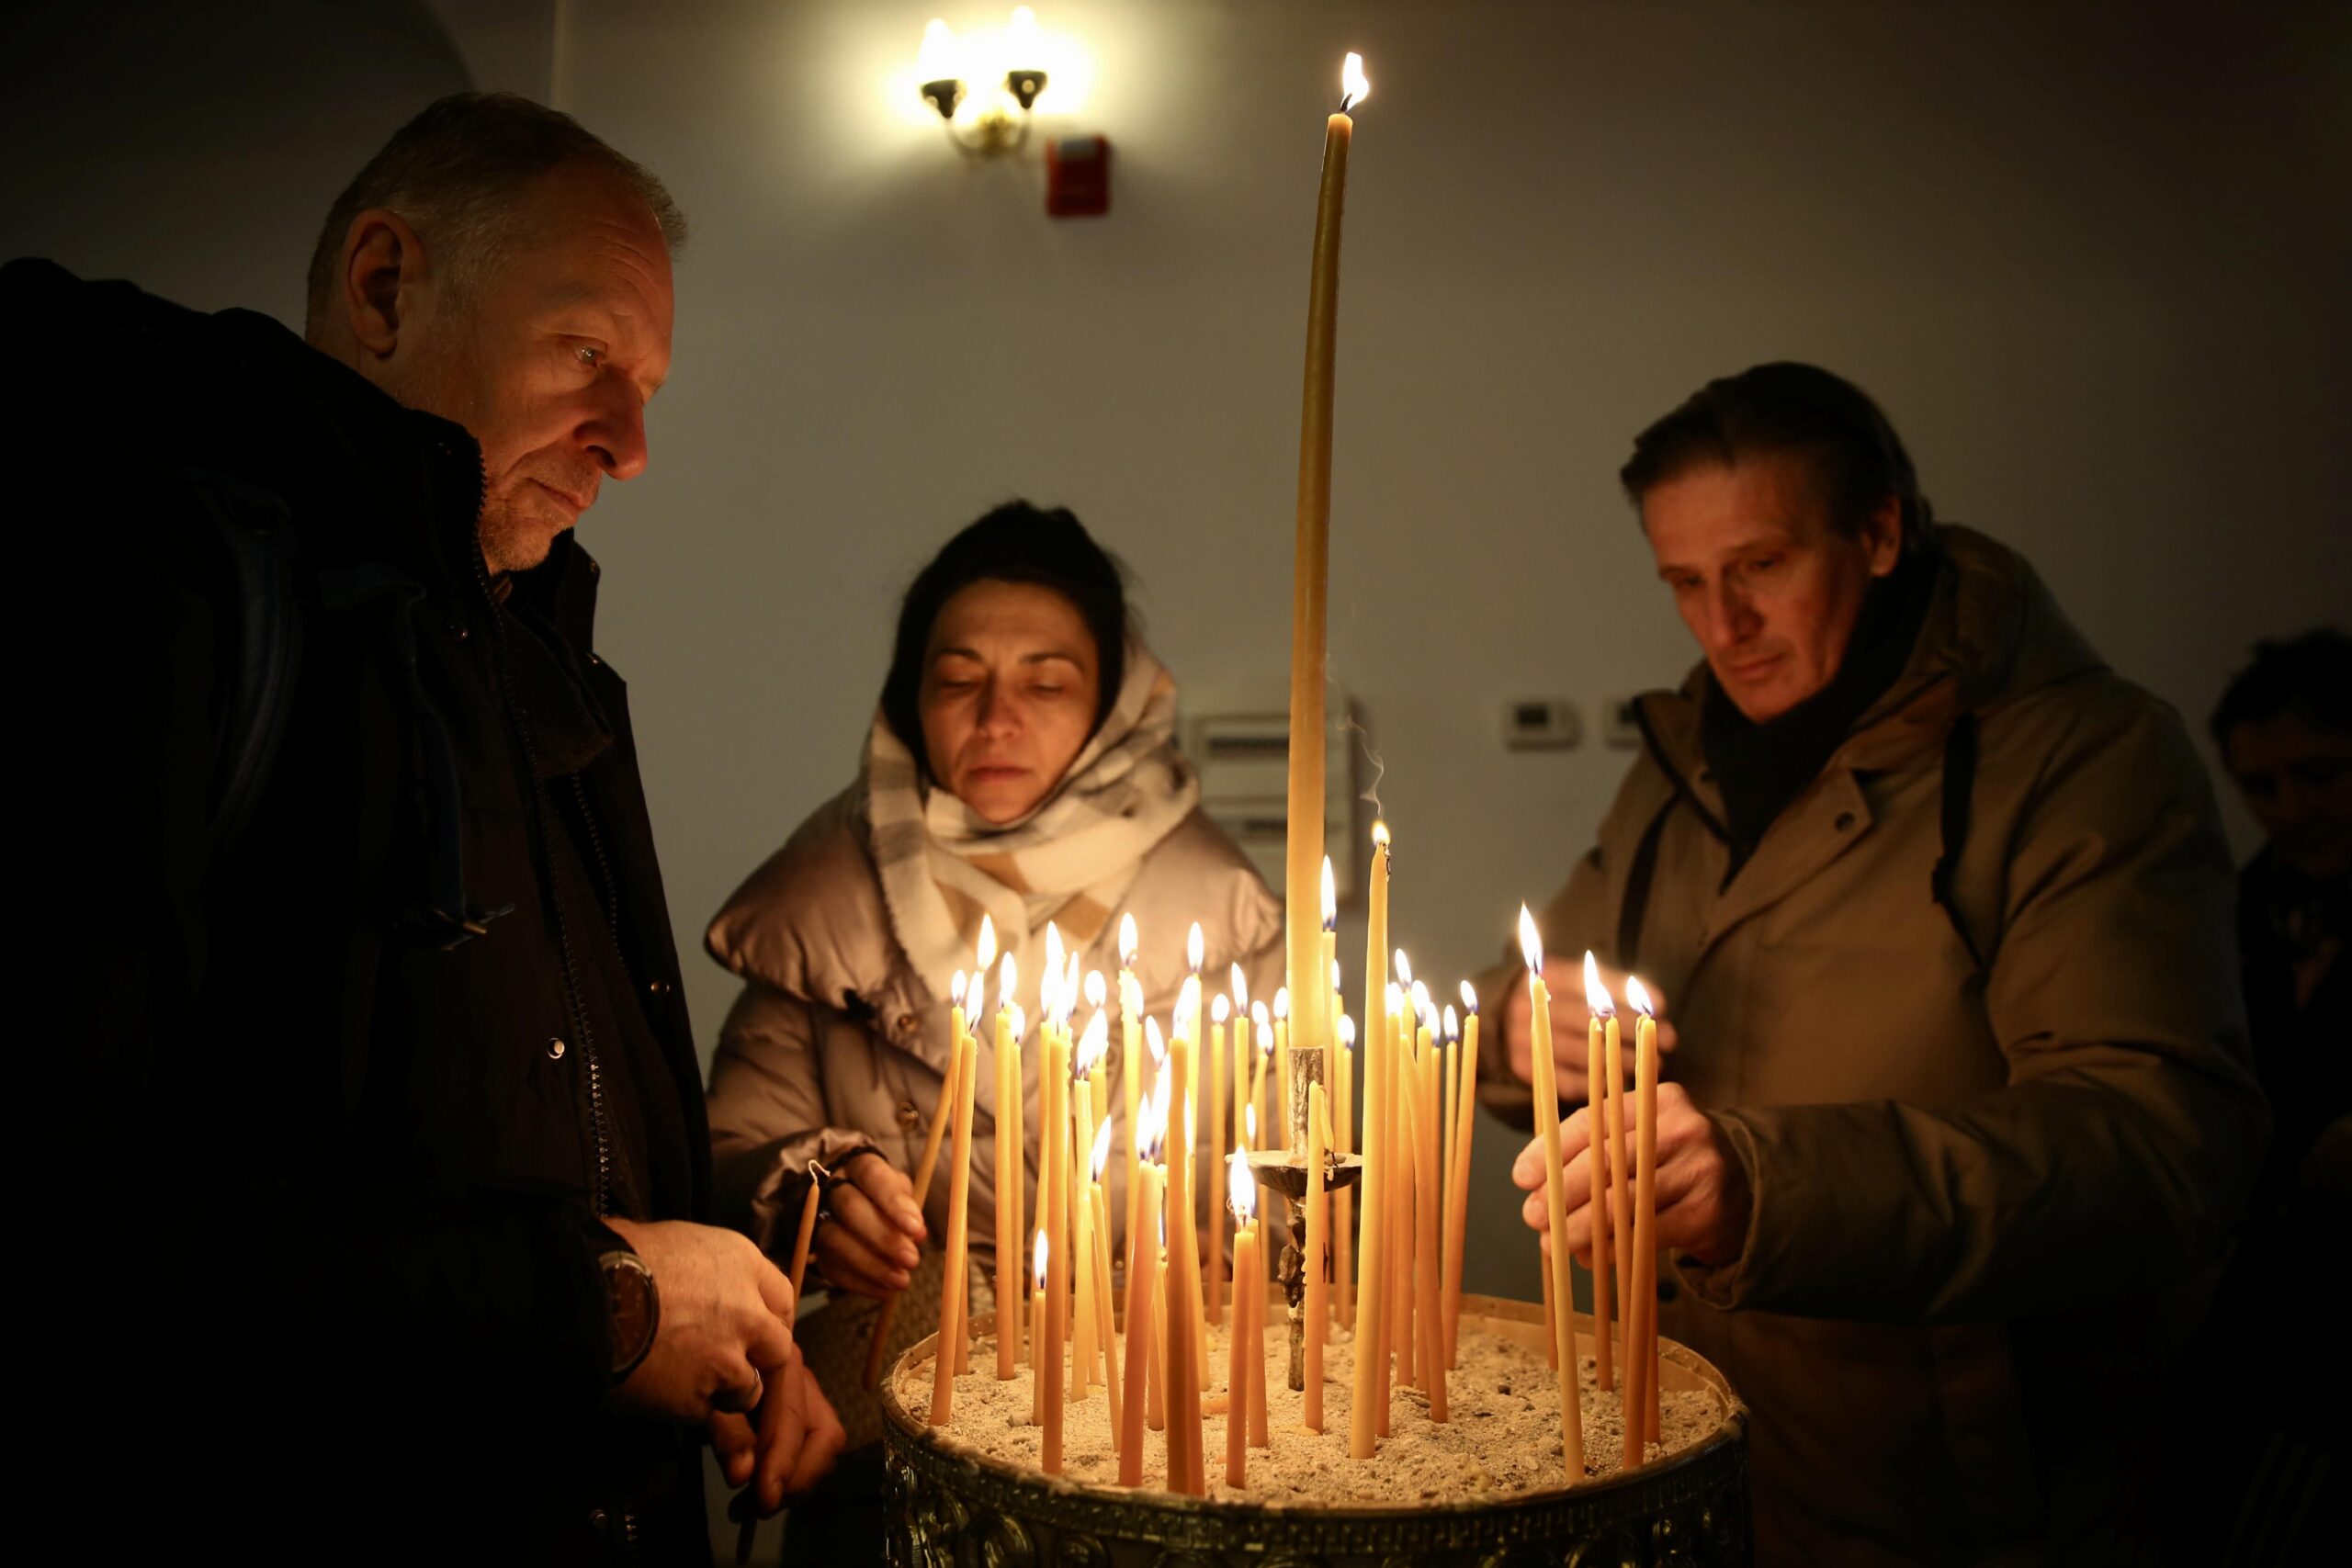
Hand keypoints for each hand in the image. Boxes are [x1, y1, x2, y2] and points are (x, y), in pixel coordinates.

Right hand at [606, 1218, 794, 1422]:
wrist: (586, 1299)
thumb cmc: (618, 1256)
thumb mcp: (676, 1240)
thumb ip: (707, 1266)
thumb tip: (697, 1274)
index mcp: (742, 1264)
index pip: (782, 1296)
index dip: (767, 1315)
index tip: (753, 1326)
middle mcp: (749, 1314)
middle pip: (778, 1348)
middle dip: (758, 1357)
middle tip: (729, 1360)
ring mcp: (727, 1362)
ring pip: (748, 1389)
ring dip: (727, 1389)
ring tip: (691, 1381)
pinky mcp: (697, 1400)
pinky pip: (704, 1412)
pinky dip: (688, 1407)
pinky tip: (661, 1392)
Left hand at [712, 1344, 848, 1516]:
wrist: (700, 1363)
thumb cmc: (702, 1376)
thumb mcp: (707, 1403)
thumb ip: (728, 1435)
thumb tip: (743, 1476)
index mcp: (781, 1362)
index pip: (795, 1418)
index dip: (783, 1463)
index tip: (765, 1500)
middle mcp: (804, 1379)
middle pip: (826, 1435)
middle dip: (798, 1478)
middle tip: (760, 1506)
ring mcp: (809, 1399)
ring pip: (825, 1448)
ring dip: (796, 1484)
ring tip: (755, 1504)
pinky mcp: (804, 1419)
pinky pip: (814, 1453)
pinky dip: (793, 1479)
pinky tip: (763, 1492)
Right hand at [814, 1151, 927, 1298]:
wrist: (843, 1203)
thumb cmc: (881, 1195)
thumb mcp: (898, 1190)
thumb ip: (907, 1208)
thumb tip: (916, 1235)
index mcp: (857, 1164)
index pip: (871, 1174)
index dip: (893, 1202)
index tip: (916, 1228)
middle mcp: (830, 1186)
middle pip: (849, 1207)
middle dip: (883, 1237)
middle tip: (911, 1260)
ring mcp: (815, 1217)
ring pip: (834, 1239)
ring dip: (871, 1264)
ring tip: (901, 1280)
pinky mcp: (812, 1248)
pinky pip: (830, 1267)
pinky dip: (860, 1282)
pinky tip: (885, 1291)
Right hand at [1498, 957, 1677, 1101]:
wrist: (1494, 1022)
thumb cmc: (1551, 999)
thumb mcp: (1571, 980)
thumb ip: (1606, 986)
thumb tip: (1655, 1002)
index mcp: (1547, 977)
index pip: (1593, 982)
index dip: (1629, 994)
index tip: (1662, 1006)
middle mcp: (1533, 1005)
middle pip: (1591, 1019)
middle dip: (1634, 1030)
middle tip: (1671, 1040)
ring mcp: (1524, 1038)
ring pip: (1582, 1052)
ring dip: (1622, 1060)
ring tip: (1654, 1065)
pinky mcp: (1522, 1068)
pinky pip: (1566, 1079)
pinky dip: (1597, 1082)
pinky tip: (1623, 1082)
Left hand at [1509, 1082, 1749, 1267]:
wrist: (1743, 1192)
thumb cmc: (1671, 1164)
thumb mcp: (1639, 1142)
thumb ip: (1593, 1154)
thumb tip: (1537, 1188)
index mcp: (1656, 1100)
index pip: (1594, 1120)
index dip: (1551, 1150)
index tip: (1521, 1177)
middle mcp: (1682, 1127)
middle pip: (1607, 1160)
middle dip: (1561, 1192)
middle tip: (1532, 1216)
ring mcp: (1700, 1169)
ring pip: (1624, 1201)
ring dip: (1582, 1226)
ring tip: (1553, 1244)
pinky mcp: (1707, 1211)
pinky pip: (1647, 1233)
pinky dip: (1613, 1248)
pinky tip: (1592, 1258)